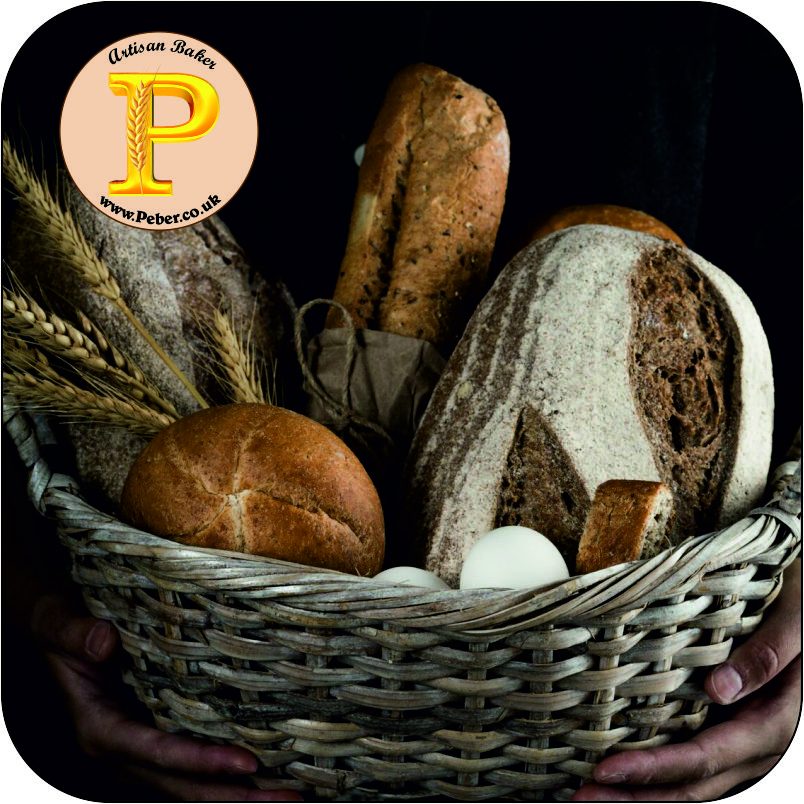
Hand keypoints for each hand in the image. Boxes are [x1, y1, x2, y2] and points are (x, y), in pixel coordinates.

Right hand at [31, 594, 303, 801]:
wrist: (58, 635)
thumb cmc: (60, 630)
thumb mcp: (58, 625)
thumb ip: (75, 634)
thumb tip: (104, 642)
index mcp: (101, 729)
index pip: (159, 753)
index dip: (203, 762)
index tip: (249, 764)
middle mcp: (125, 748)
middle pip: (185, 784)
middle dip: (236, 797)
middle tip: (292, 799)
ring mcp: (143, 747)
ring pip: (193, 782)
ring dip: (240, 793)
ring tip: (293, 794)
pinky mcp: (158, 734)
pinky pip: (195, 762)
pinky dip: (227, 772)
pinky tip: (269, 768)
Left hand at [573, 559, 800, 800]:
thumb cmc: (802, 608)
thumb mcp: (795, 625)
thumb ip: (764, 657)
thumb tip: (717, 689)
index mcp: (772, 723)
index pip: (704, 757)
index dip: (653, 769)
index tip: (606, 770)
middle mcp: (758, 747)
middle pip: (692, 784)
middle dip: (634, 796)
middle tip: (580, 798)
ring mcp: (744, 745)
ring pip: (693, 783)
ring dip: (642, 794)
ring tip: (590, 794)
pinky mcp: (731, 733)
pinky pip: (696, 765)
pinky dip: (659, 776)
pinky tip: (624, 774)